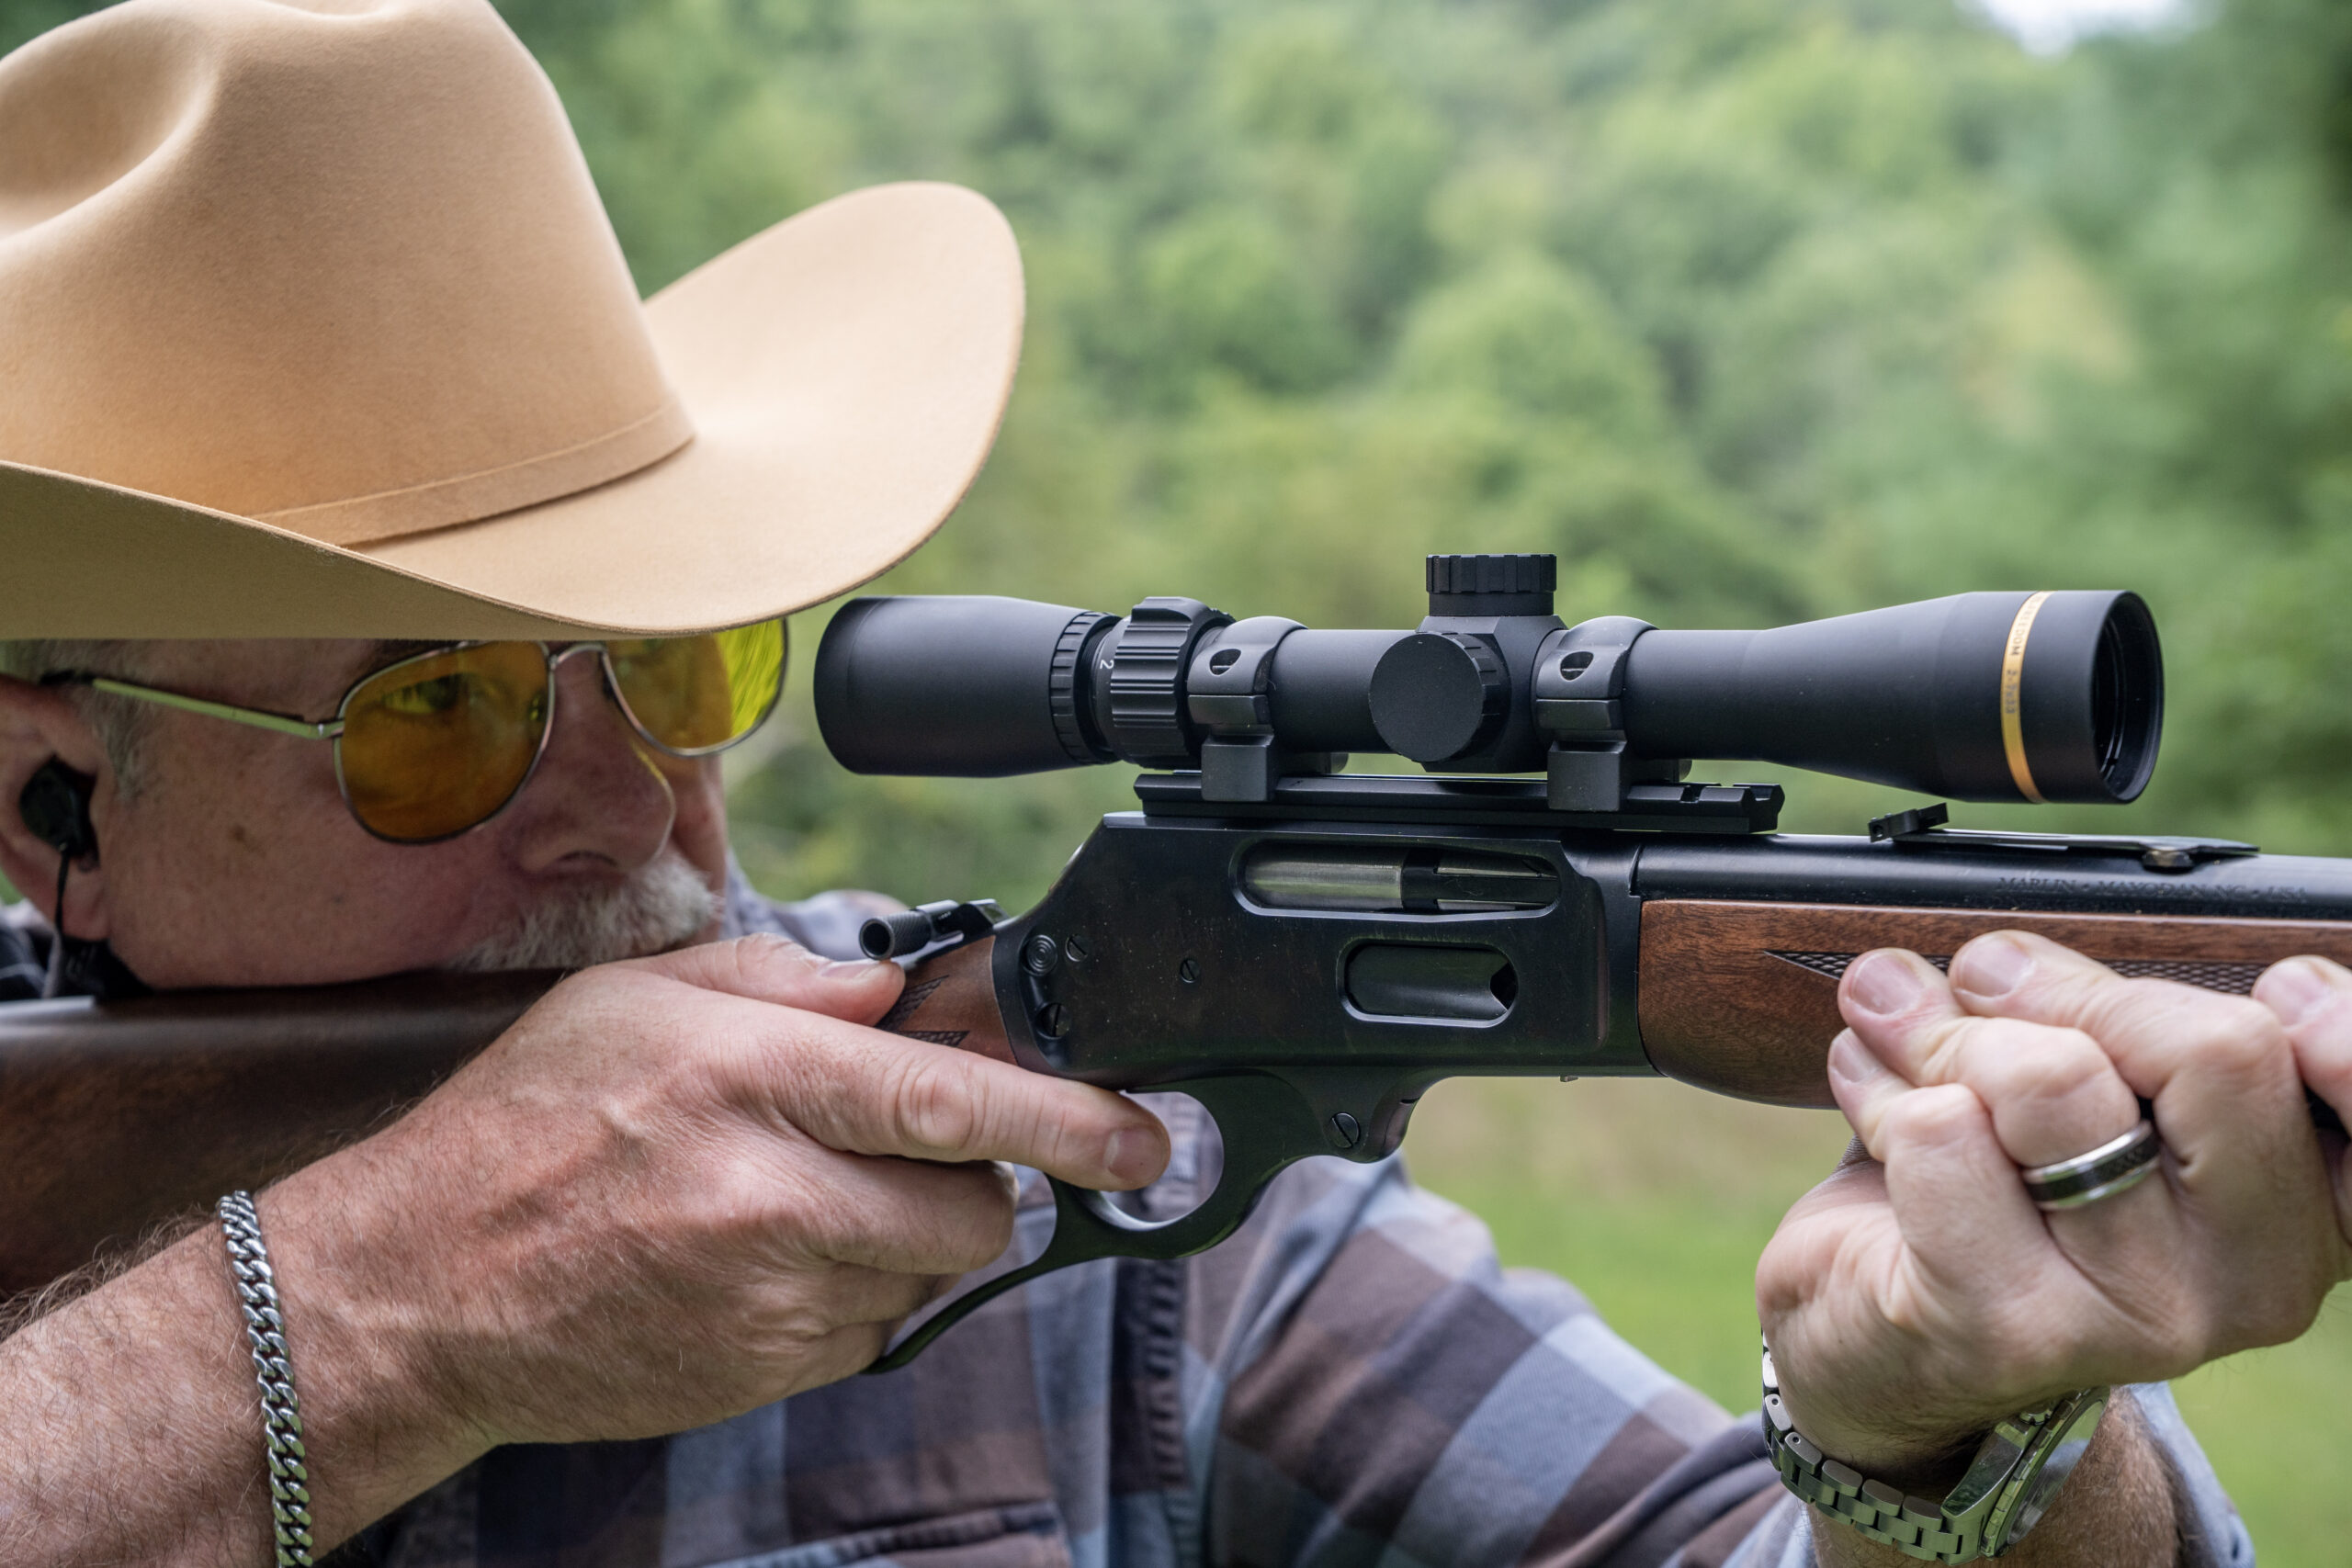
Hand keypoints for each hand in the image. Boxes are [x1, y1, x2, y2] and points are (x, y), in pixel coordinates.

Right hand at [258, 934, 1169, 1528]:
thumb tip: (894, 990)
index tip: (1141, 1132)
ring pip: (926, 1271)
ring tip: (793, 1199)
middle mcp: (766, 1193)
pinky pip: (869, 1332)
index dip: (1065, 1118)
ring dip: (899, 1234)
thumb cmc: (523, 1130)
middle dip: (974, 1180)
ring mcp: (766, 1299)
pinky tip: (758, 1260)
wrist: (419, 1296)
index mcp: (744, 1076)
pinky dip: (846, 1295)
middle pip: (969, 1206)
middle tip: (901, 1150)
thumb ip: (780, 980)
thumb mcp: (632, 1001)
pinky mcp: (760, 1372)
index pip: (947, 1100)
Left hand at [1757, 931, 2349, 1485]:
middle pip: (2216, 1050)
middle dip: (2063, 986)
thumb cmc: (2002, 1186)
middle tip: (1982, 982)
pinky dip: (1880, 1092)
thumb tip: (2004, 958)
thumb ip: (2113, 1024)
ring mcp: (2138, 1311)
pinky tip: (1873, 1112)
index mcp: (2308, 1203)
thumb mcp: (2092, 1093)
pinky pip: (1940, 1135)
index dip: (2343, 1031)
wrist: (1886, 1338)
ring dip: (1943, 1033)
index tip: (2284, 988)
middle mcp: (2256, 1275)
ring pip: (2053, 1081)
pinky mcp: (2009, 1329)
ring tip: (1901, 1039)